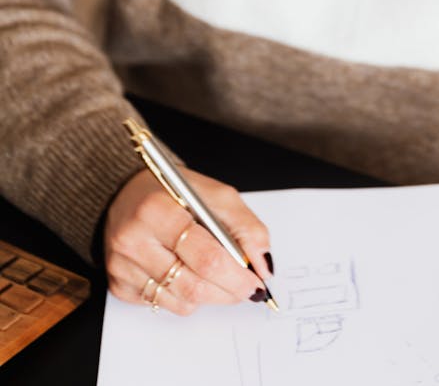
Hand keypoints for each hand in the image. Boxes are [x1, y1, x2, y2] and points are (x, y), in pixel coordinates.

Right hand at [104, 167, 272, 314]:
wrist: (126, 192)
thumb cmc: (174, 193)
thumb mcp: (216, 194)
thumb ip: (245, 227)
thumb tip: (263, 265)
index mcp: (157, 210)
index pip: (205, 257)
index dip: (237, 275)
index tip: (256, 281)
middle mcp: (133, 240)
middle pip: (193, 285)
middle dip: (229, 291)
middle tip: (247, 288)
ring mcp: (122, 266)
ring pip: (181, 301)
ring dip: (210, 295)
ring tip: (219, 277)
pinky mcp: (118, 284)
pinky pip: (163, 304)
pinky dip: (185, 296)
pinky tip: (187, 273)